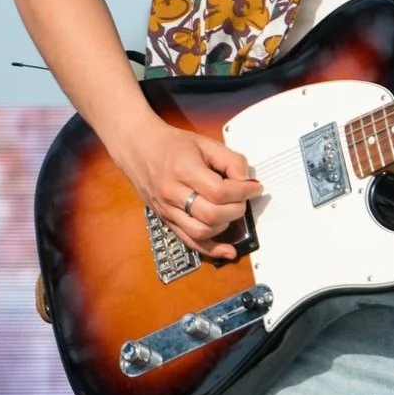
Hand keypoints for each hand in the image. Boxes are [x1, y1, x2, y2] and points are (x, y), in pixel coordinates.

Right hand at [113, 120, 260, 262]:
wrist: (138, 148)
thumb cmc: (172, 145)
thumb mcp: (206, 143)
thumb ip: (231, 160)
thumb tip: (247, 181)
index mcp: (183, 170)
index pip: (219, 191)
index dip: (243, 192)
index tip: (255, 187)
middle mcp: (172, 193)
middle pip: (211, 214)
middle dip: (236, 209)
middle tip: (243, 199)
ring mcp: (167, 210)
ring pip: (201, 232)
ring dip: (225, 225)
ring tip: (232, 211)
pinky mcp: (166, 220)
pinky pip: (189, 241)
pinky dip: (210, 249)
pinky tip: (227, 251)